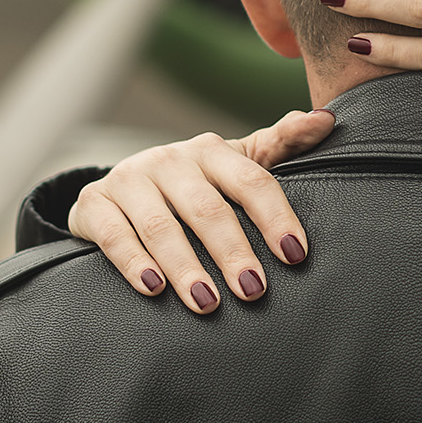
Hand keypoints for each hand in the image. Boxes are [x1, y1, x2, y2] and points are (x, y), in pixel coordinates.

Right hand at [66, 109, 333, 313]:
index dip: (274, 217)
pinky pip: (114, 235)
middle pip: (207, 208)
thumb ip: (277, 146)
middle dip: (232, 251)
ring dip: (186, 266)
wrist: (117, 193)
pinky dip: (134, 263)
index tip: (295, 255)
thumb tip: (327, 120)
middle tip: (253, 291)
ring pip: (161, 226)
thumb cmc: (191, 185)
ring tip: (207, 302)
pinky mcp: (94, 204)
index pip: (250, 180)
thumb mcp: (232, 164)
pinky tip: (154, 289)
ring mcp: (128, 180)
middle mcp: (169, 160)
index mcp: (210, 150)